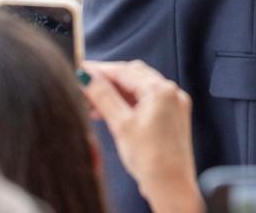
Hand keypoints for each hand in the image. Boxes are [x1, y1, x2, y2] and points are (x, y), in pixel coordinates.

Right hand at [82, 60, 202, 212]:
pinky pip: (147, 101)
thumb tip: (87, 78)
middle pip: (134, 76)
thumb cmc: (152, 160)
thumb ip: (104, 98)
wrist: (172, 186)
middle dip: (108, 80)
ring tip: (93, 105)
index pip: (125, 70)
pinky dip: (129, 103)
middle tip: (85, 87)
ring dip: (117, 93)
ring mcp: (173, 104)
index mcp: (161, 90)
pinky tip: (112, 112)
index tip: (82, 70)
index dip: (101, 70)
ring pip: (140, 89)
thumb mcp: (121, 125)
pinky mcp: (172, 117)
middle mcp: (171, 93)